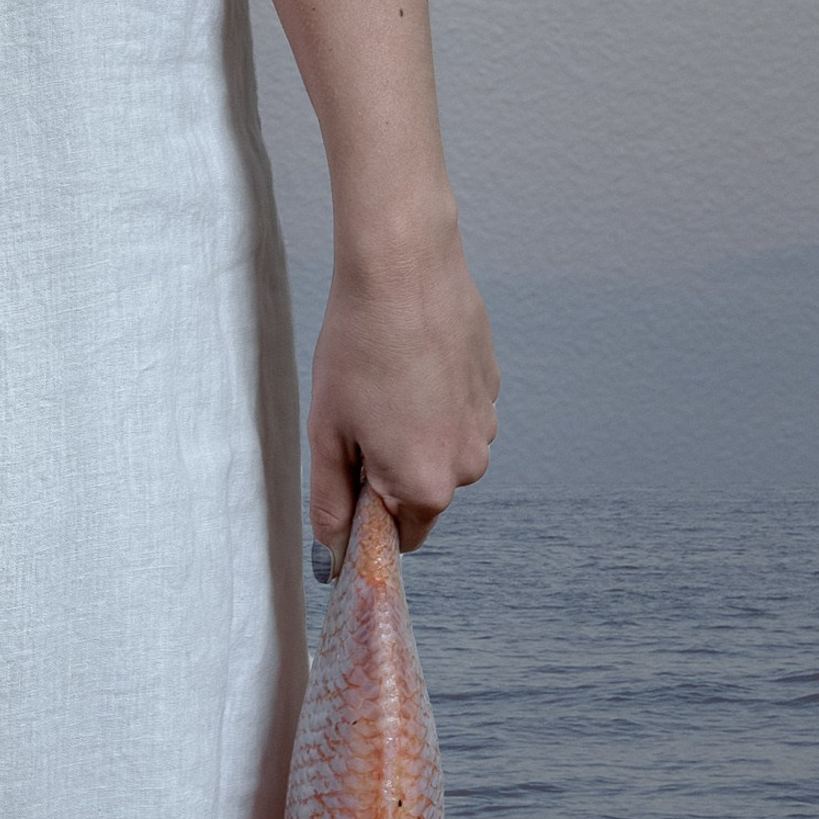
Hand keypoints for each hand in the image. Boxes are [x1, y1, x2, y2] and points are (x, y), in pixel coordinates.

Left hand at [307, 213, 497, 557]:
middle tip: (357, 416)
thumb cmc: (359, 345)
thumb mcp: (327, 431)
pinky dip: (433, 397)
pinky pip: (456, 410)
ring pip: (441, 448)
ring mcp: (485, 422)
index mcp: (425, 486)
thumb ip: (332, 501)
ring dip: (414, 430)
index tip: (348, 477)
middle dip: (390, 468)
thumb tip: (335, 550)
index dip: (368, 514)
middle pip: (422, 491)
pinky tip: (410, 359)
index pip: (400, 536)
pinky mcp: (491, 384)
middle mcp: (467, 465)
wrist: (404, 267)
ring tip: (384, 380)